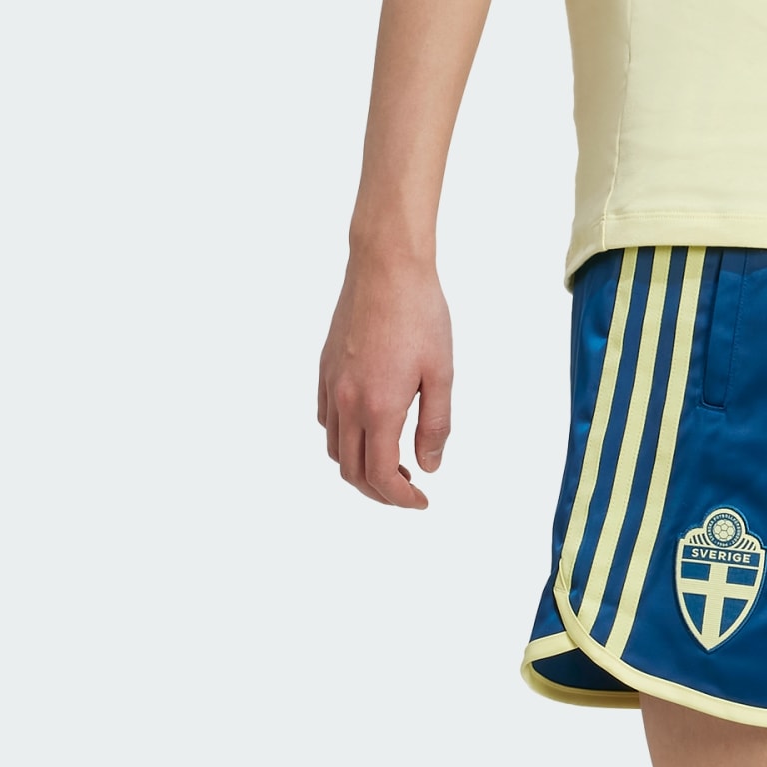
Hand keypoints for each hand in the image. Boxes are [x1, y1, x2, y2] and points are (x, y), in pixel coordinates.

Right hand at [317, 250, 452, 505]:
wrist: (386, 266)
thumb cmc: (420, 314)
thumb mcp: (441, 376)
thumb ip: (435, 427)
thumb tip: (430, 466)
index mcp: (379, 407)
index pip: (381, 476)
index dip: (401, 499)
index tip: (422, 501)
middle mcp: (347, 401)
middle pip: (352, 471)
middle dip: (380, 492)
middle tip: (409, 491)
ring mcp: (331, 384)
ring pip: (334, 449)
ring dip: (360, 468)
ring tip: (394, 463)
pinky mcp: (325, 368)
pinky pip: (325, 420)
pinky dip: (344, 439)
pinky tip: (370, 430)